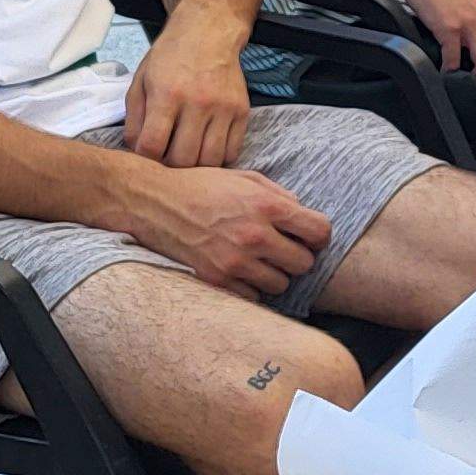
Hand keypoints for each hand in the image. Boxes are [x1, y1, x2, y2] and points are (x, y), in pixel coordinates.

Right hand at [120, 159, 331, 299]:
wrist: (155, 203)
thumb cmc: (202, 186)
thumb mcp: (245, 178)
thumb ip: (279, 195)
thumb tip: (302, 212)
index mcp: (267, 206)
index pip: (319, 232)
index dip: (319, 236)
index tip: (310, 237)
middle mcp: (255, 236)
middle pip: (304, 263)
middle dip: (298, 256)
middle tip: (283, 249)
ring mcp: (235, 261)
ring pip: (281, 284)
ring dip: (275, 274)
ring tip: (260, 260)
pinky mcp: (216, 279)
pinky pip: (253, 296)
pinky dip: (251, 287)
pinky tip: (241, 270)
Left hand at [121, 19, 251, 167]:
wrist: (208, 32)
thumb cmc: (170, 57)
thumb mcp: (141, 81)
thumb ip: (134, 119)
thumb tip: (137, 151)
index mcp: (167, 95)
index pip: (152, 146)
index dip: (145, 159)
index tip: (147, 154)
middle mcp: (198, 103)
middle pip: (183, 159)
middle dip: (170, 165)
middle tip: (167, 156)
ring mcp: (224, 108)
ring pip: (210, 160)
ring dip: (196, 165)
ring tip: (187, 153)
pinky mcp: (242, 111)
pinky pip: (232, 151)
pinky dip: (218, 157)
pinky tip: (207, 146)